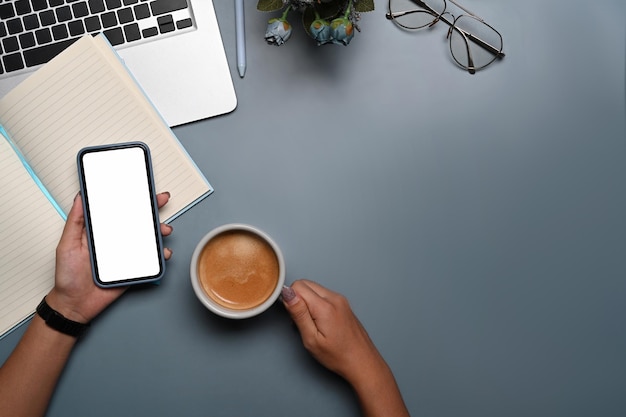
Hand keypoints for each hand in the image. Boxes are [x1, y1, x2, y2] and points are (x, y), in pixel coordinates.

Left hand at [45, 192, 173, 323]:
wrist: (75, 304)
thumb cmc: (68, 277)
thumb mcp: (66, 245)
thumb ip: (75, 222)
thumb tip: (79, 198)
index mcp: (100, 232)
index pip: (118, 211)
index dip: (129, 198)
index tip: (139, 187)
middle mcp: (115, 241)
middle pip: (137, 221)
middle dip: (152, 209)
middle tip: (161, 199)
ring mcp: (126, 254)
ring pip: (148, 238)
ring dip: (159, 231)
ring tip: (163, 230)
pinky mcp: (134, 269)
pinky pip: (151, 260)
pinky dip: (160, 255)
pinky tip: (162, 252)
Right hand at [282, 280, 410, 416]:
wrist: (362, 361)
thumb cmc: (338, 355)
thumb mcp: (311, 339)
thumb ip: (298, 313)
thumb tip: (287, 293)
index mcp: (325, 306)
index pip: (298, 286)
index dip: (290, 300)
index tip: (294, 316)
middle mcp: (334, 298)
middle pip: (305, 284)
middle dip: (298, 299)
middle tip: (302, 322)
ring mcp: (340, 299)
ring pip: (314, 288)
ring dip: (306, 302)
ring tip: (311, 324)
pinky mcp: (343, 303)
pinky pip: (323, 295)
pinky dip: (315, 304)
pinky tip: (319, 322)